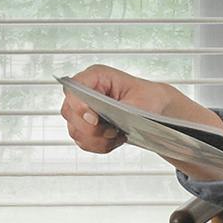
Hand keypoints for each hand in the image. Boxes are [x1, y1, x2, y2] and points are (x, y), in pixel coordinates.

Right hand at [60, 64, 217, 154]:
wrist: (152, 108)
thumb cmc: (147, 98)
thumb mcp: (141, 101)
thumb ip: (123, 109)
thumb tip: (109, 120)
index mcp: (96, 77)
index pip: (73, 87)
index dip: (78, 104)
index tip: (94, 119)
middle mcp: (84, 92)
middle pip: (70, 113)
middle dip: (92, 128)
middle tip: (113, 130)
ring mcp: (81, 111)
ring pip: (75, 131)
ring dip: (97, 139)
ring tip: (117, 135)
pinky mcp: (84, 127)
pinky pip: (83, 142)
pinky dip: (100, 146)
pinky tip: (115, 139)